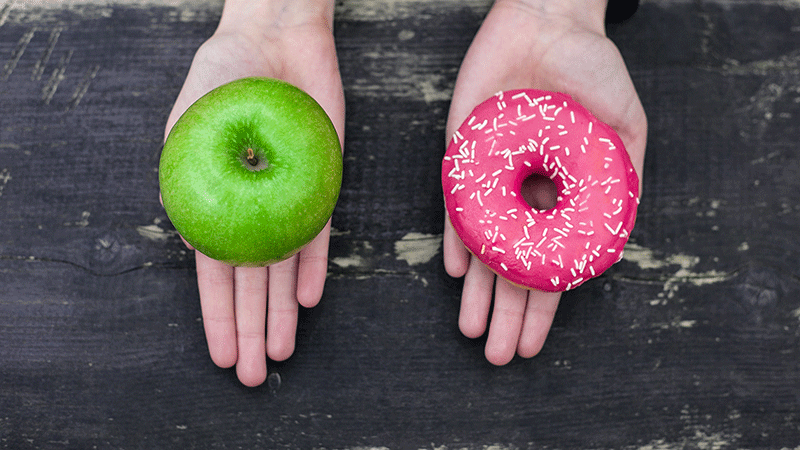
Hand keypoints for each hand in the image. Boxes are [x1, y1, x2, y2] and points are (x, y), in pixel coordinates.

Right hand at [162, 0, 343, 386]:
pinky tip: (308, 299)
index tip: (222, 354)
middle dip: (251, 328)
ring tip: (281, 351)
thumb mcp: (189, 126)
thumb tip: (191, 244)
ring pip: (285, 267)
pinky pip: (319, 231)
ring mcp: (288, 198)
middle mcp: (252, 208)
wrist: (276, 37)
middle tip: (254, 374)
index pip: (215, 272)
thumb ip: (189, 181)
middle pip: (252, 281)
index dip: (218, 316)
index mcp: (214, 202)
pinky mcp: (322, 183)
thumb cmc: (223, 75)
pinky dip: (314, 265)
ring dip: (281, 311)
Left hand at [443, 0, 646, 364]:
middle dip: (507, 313)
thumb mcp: (625, 127)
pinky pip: (457, 205)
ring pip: (483, 246)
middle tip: (498, 355)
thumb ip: (621, 180)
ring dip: (478, 291)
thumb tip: (613, 236)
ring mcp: (493, 180)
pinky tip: (458, 272)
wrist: (547, 22)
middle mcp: (525, 197)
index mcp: (563, 198)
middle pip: (513, 267)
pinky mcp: (463, 155)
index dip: (543, 307)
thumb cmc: (593, 70)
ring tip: (473, 331)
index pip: (550, 264)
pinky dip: (457, 237)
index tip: (534, 343)